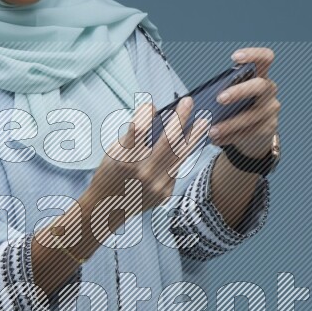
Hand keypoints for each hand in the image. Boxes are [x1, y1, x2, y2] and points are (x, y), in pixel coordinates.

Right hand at [88, 96, 210, 224]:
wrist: (108, 208)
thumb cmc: (110, 174)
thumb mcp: (114, 151)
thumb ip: (133, 134)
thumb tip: (155, 112)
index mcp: (124, 159)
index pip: (138, 129)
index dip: (145, 114)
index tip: (150, 105)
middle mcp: (142, 173)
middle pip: (167, 141)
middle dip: (180, 118)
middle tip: (189, 101)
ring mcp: (156, 185)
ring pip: (180, 155)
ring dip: (194, 136)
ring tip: (203, 121)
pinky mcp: (165, 193)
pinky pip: (177, 168)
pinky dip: (183, 153)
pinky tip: (191, 142)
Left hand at [209, 47, 279, 158]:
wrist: (255, 134)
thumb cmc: (238, 106)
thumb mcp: (232, 95)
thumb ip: (222, 92)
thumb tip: (195, 101)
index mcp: (260, 75)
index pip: (265, 58)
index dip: (253, 55)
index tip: (234, 57)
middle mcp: (269, 89)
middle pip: (259, 85)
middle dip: (239, 91)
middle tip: (219, 99)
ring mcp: (271, 109)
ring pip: (253, 115)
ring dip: (230, 123)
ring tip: (212, 130)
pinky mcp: (269, 128)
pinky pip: (249, 132)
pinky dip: (231, 136)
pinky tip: (217, 139)